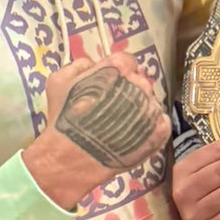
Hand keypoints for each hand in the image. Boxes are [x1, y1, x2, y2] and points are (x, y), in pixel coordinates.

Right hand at [23, 52, 170, 209]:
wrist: (72, 157)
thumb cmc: (63, 118)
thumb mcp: (59, 81)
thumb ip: (80, 65)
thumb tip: (95, 64)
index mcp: (117, 68)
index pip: (127, 62)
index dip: (119, 73)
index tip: (111, 86)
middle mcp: (139, 84)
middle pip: (141, 82)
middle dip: (130, 91)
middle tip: (114, 108)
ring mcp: (151, 108)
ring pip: (151, 103)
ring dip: (140, 110)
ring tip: (122, 126)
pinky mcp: (159, 131)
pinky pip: (161, 123)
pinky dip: (151, 128)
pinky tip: (135, 136)